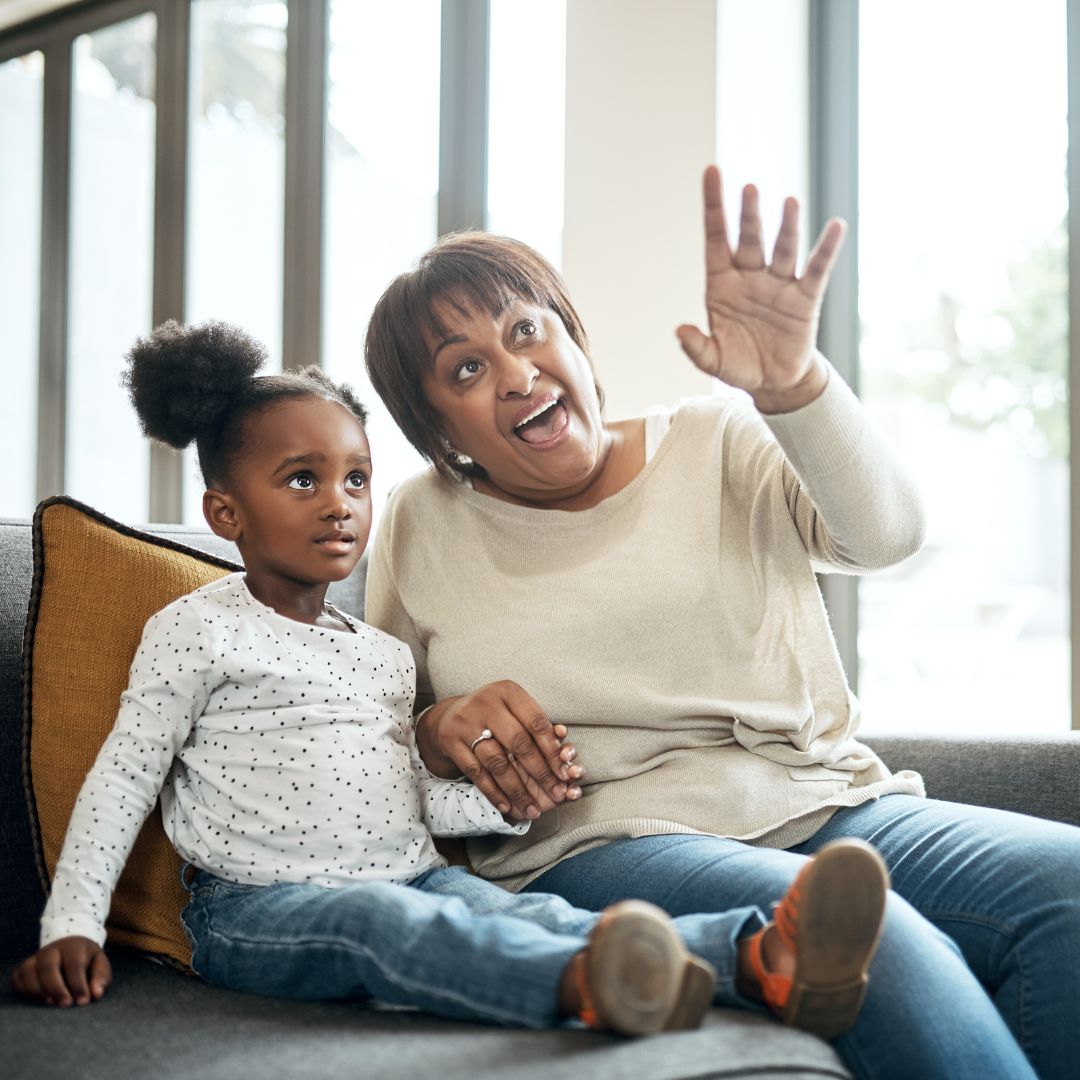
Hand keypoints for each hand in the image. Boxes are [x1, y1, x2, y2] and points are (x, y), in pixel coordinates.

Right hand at [11, 936, 111, 1006]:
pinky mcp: (24, 967)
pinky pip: (17, 978)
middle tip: (65, 1004)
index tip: (83, 1002)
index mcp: (74, 947)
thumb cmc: (87, 960)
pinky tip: (38, 998)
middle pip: (48, 967)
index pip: (74, 965)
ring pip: (28, 972)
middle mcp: (52, 950)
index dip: (79, 985)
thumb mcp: (100, 963)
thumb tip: (97, 993)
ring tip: (51, 1003)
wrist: (70, 945)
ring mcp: (35, 958)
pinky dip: (24, 990)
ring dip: (38, 991)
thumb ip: (101, 977)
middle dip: (56, 988)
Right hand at [416, 681, 583, 819]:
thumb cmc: (495, 715)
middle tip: (556, 794)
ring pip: (497, 761)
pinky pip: (476, 772)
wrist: (451, 716)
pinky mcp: (451, 741)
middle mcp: (486, 703)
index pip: (536, 722)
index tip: (564, 773)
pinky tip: (506, 805)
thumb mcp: (515, 710)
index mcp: (508, 691)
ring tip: (532, 808)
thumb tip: (566, 755)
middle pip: (518, 742)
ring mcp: (466, 722)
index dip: (552, 750)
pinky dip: (493, 792)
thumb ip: (539, 729)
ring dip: (517, 789)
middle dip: (540, 773)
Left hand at [677, 165, 845, 412]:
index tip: (712, 171)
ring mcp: (779, 285)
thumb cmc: (740, 366)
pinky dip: (826, 249)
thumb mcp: (714, 361)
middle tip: (750, 190)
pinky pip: (816, 270)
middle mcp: (751, 277)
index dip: (714, 206)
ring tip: (789, 202)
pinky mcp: (805, 299)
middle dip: (750, 215)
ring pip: (783, 249)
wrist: (775, 382)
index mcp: (722, 285)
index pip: (716, 239)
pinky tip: (836, 227)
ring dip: (786, 227)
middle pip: (750, 239)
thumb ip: (696, 347)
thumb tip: (680, 330)